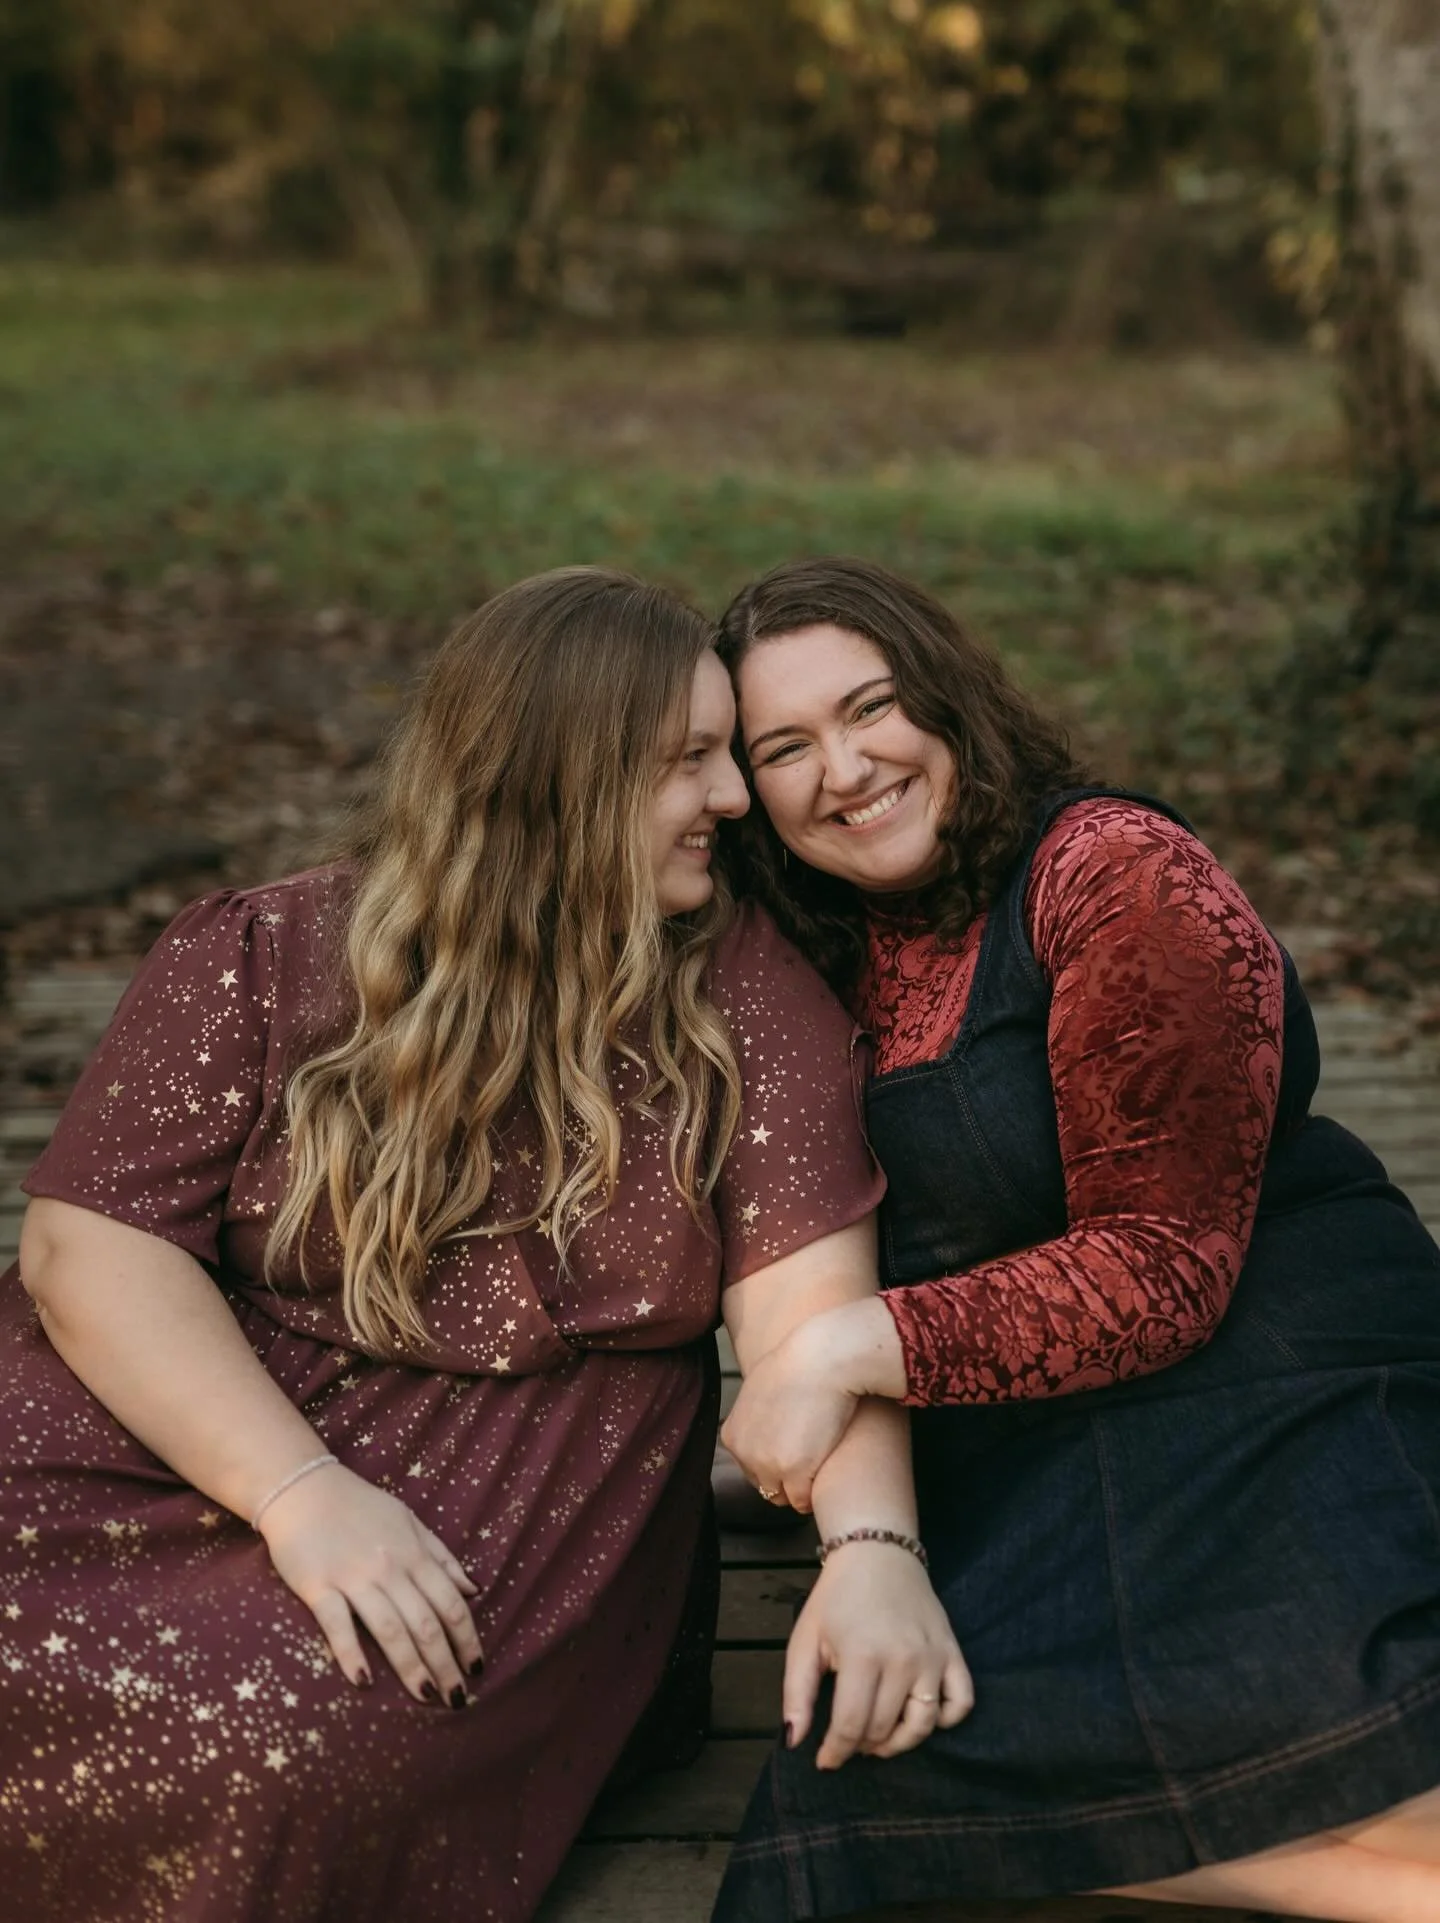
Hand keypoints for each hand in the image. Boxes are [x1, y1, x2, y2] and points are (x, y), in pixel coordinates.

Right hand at [259, 1461, 482, 1705]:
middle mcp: (389, 1567)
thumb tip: (474, 1590)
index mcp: (414, 1553)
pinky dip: (351, 1654)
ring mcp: (353, 1577)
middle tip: (457, 1698)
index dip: (467, 1638)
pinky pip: (338, 1625)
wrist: (303, 1488)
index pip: (450, 1603)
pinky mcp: (317, 1586)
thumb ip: (441, 1556)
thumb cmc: (360, 1507)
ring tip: (426, 1697)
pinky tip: (364, 1682)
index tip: (477, 1667)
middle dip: (445, 1664)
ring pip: (389, 1629)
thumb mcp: (409, 1521)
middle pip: (425, 1623)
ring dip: (410, 1666)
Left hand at [721, 1313, 866, 1513]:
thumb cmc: (799, 1366)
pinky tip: (826, 1468)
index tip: (796, 1450)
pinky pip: (803, 1501)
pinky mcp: (795, 1472)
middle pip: (765, 1486)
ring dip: (800, 1487)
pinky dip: (815, 1490)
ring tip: (819, 1464)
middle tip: (810, 1458)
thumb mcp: (760, 1392)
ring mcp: (768, 1464)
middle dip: (786, 1479)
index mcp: (733, 1436)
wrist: (822, 1360)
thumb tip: (771, 1431)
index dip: (776, 1463)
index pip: (751, 1469)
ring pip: (784, 1497)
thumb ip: (756, 1420)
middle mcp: (745, 1453)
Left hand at [784, 1543, 972, 1768]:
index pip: (851, 1726)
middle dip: (861, 1745)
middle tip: (848, 1738)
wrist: (877, 1553)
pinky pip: (962, 1702)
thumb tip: (794, 1741)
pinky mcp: (953, 1652)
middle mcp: (902, 1660)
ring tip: (879, 1737)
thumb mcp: (804, 1640)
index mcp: (862, 1656)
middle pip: (884, 1729)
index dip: (835, 1752)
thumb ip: (797, 1693)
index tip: (825, 1761)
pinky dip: (946, 1719)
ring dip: (899, 1743)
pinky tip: (920, 1714)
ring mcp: (932, 1658)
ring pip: (923, 1725)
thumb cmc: (836, 1598)